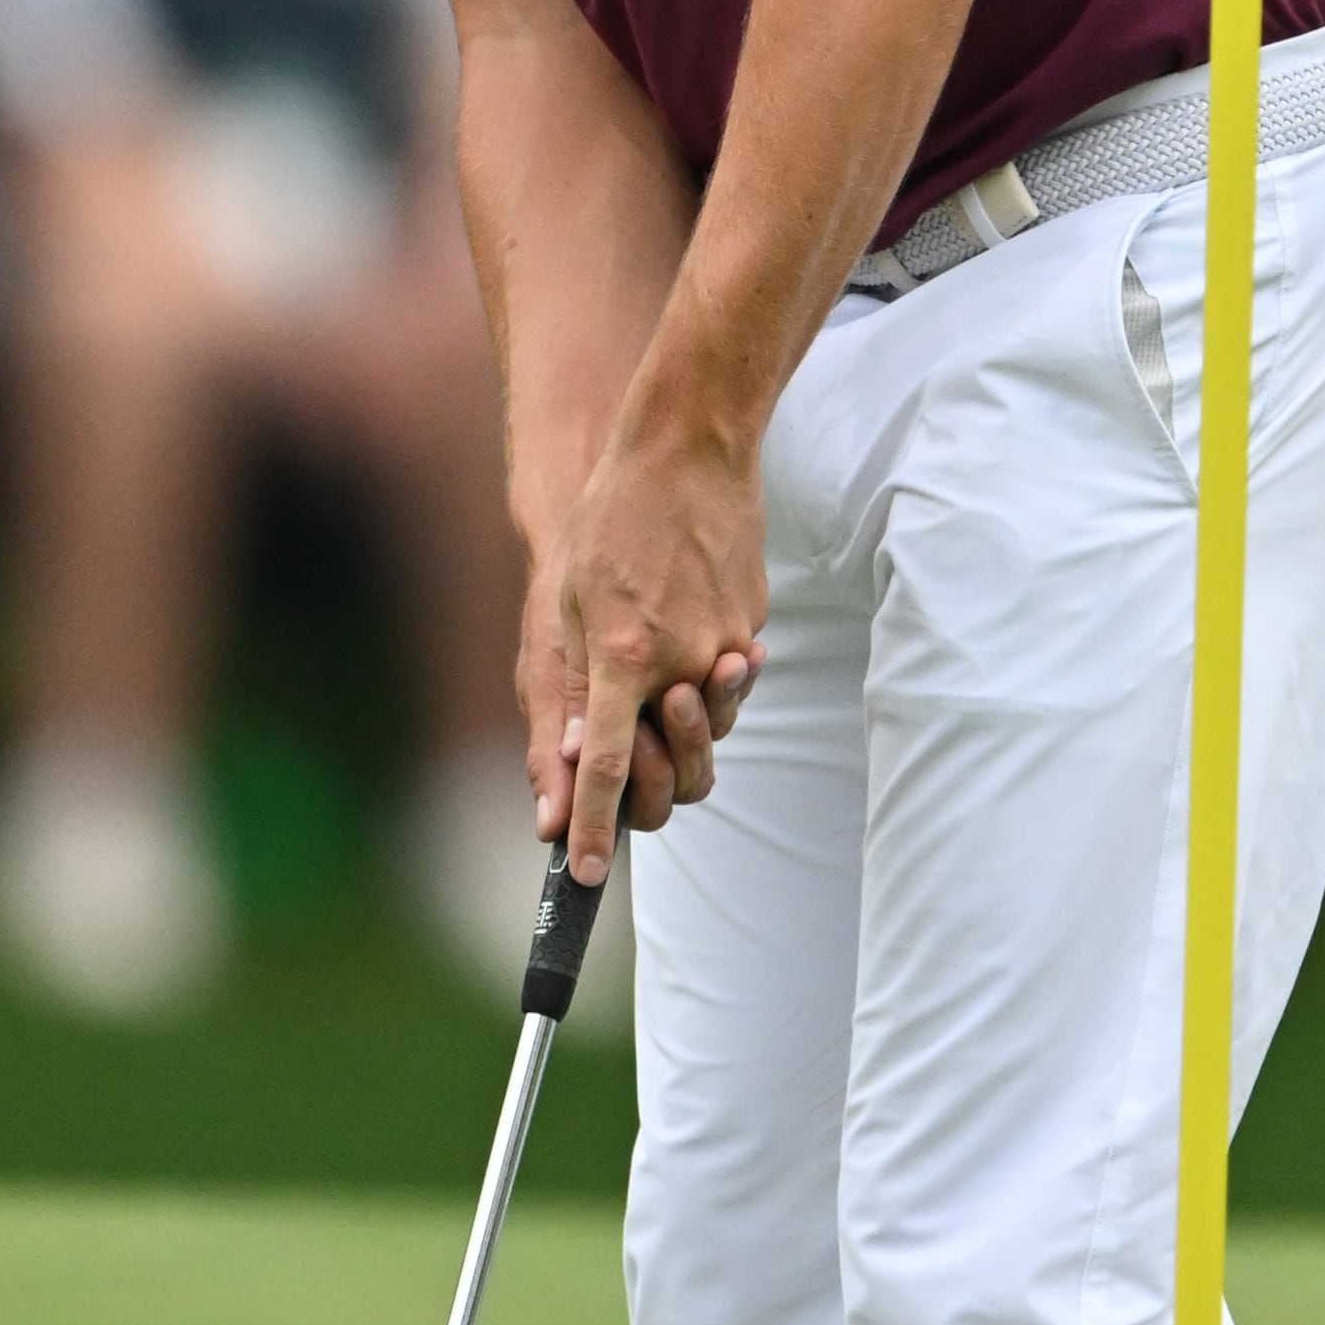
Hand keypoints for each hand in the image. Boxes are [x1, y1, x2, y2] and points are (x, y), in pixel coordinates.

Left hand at [530, 408, 765, 885]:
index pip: (606, 769)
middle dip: (655, 783)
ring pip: (709, 729)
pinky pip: (728, 678)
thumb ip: (575, 685)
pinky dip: (707, 675)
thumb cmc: (615, 518)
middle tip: (631, 761)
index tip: (587, 875)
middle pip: (676, 771)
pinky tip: (685, 627)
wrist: (690, 450)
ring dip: (683, 727)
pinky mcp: (751, 626)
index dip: (594, 830)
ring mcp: (724, 648)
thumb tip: (572, 762)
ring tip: (661, 687)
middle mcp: (680, 665)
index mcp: (622, 660)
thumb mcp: (574, 599)